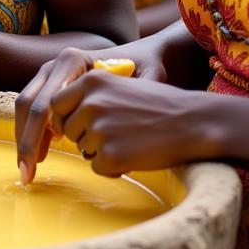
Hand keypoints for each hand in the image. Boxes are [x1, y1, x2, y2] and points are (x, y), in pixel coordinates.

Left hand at [15, 49, 213, 182]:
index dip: (64, 119)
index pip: (56, 103)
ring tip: (130, 142)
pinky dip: (114, 168)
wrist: (192, 121)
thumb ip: (89, 96)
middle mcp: (90, 102)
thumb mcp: (118, 86)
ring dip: (100, 152)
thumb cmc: (157, 105)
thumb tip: (57, 116)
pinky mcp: (111, 153)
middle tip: (116, 135)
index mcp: (91, 80)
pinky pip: (98, 168)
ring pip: (82, 150)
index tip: (74, 127)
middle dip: (84, 137)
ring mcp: (100, 128)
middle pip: (68, 129)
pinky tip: (135, 156)